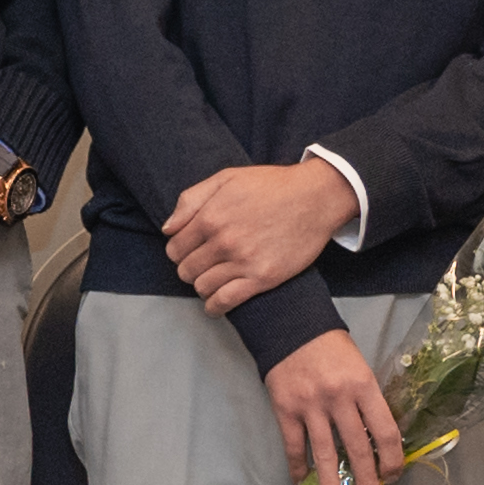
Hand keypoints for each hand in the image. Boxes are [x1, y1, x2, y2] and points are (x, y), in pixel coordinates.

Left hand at [167, 157, 360, 310]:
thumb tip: (168, 228)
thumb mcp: (226, 178)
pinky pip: (225, 302)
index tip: (190, 250)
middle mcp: (223, 242)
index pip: (174, 248)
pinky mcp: (262, 278)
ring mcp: (243, 262)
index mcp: (210, 217)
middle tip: (203, 264)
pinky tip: (216, 303)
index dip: (179, 250)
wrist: (315, 197)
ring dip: (203, 286)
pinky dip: (215, 306)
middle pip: (186, 270)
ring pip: (202, 287)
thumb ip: (191, 200)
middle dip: (190, 268)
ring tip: (213, 278)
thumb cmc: (271, 186)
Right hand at [262, 327, 405, 484]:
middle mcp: (339, 398)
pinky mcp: (286, 410)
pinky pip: (295, 447)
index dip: (393, 459)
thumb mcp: (360, 368)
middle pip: (358, 448)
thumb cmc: (331, 348)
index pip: (385, 431)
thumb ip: (367, 401)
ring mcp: (310, 407)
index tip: (394, 477)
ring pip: (325, 455)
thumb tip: (375, 441)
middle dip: (367, 480)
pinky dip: (298, 469)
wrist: (291, 326)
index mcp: (364, 386)